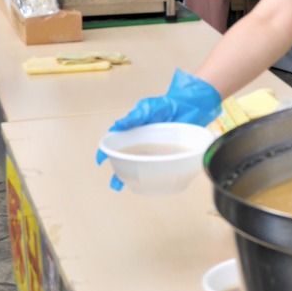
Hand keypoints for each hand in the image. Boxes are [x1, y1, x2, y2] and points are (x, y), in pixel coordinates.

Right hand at [96, 69, 221, 189]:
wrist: (190, 106)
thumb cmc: (166, 105)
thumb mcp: (148, 107)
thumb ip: (134, 116)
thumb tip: (117, 126)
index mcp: (133, 132)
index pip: (116, 143)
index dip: (106, 152)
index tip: (101, 160)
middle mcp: (142, 143)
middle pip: (126, 159)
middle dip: (118, 172)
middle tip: (116, 184)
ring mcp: (155, 150)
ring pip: (141, 166)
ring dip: (135, 177)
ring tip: (132, 186)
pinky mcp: (168, 155)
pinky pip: (160, 167)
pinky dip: (155, 174)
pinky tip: (154, 181)